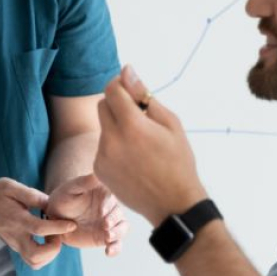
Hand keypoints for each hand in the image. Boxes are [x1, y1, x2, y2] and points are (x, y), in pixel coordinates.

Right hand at [0, 178, 76, 268]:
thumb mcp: (12, 187)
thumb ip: (32, 195)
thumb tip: (51, 203)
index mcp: (16, 219)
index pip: (39, 229)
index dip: (57, 228)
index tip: (71, 224)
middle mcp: (15, 236)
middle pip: (36, 255)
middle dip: (53, 249)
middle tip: (57, 234)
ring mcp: (15, 245)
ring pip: (34, 262)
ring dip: (50, 254)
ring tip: (53, 238)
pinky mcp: (16, 248)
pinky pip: (33, 261)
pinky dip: (44, 256)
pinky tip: (47, 241)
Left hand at [46, 173, 127, 256]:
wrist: (56, 217)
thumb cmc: (63, 198)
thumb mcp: (71, 188)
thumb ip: (84, 182)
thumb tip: (97, 173)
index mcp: (105, 193)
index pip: (113, 197)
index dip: (109, 205)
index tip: (101, 211)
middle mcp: (110, 208)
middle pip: (120, 214)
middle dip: (115, 221)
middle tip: (105, 226)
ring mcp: (110, 223)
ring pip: (122, 229)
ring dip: (117, 234)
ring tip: (107, 238)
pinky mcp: (106, 237)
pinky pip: (116, 244)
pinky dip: (116, 249)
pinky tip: (108, 252)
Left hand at [94, 66, 206, 225]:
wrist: (173, 204)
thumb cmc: (178, 161)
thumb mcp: (170, 124)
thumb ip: (144, 96)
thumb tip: (127, 71)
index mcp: (132, 126)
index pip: (112, 90)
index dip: (120, 83)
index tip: (129, 86)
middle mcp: (111, 140)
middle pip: (102, 105)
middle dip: (117, 103)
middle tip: (139, 115)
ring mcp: (102, 156)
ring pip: (103, 126)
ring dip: (116, 126)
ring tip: (140, 143)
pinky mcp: (98, 169)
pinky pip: (102, 146)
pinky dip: (114, 145)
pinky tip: (133, 159)